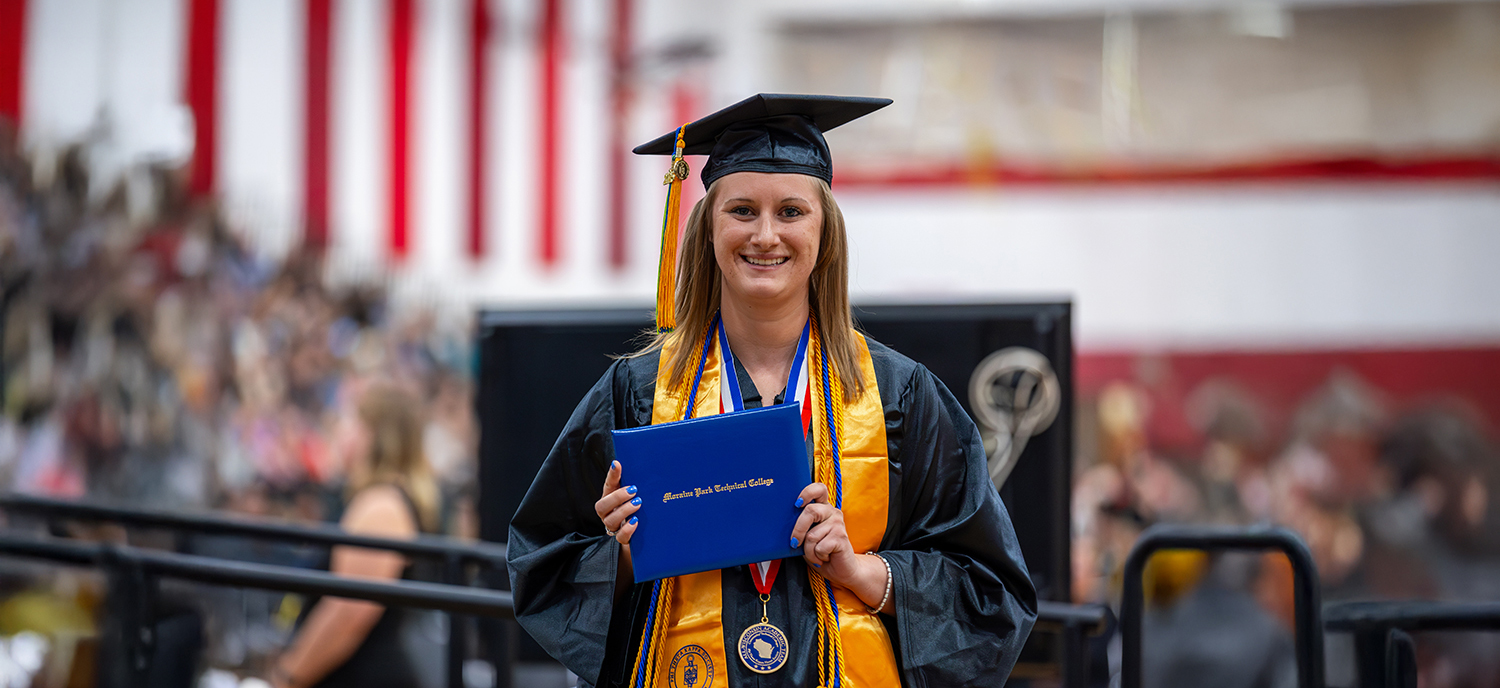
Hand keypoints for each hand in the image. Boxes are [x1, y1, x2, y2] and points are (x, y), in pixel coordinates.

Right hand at [595, 460, 640, 544]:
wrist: (640, 537)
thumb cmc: (635, 511)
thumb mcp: (634, 496)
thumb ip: (632, 482)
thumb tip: (627, 464)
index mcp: (610, 500)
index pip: (608, 486)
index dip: (611, 475)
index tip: (617, 464)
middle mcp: (608, 514)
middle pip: (601, 506)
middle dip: (617, 497)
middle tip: (633, 490)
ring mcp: (613, 527)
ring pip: (610, 521)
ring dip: (624, 511)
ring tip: (638, 504)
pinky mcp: (622, 539)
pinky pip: (620, 537)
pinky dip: (627, 529)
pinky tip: (636, 521)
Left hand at [790, 483, 891, 612]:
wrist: (842, 570)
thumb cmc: (822, 552)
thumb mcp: (807, 537)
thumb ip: (801, 527)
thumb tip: (783, 524)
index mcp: (823, 508)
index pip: (818, 489)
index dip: (806, 493)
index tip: (797, 504)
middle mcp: (832, 512)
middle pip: (810, 511)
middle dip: (798, 530)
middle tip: (794, 543)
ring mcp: (838, 524)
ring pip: (811, 535)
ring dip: (808, 551)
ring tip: (816, 554)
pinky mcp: (841, 537)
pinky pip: (819, 547)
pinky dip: (816, 556)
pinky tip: (824, 557)